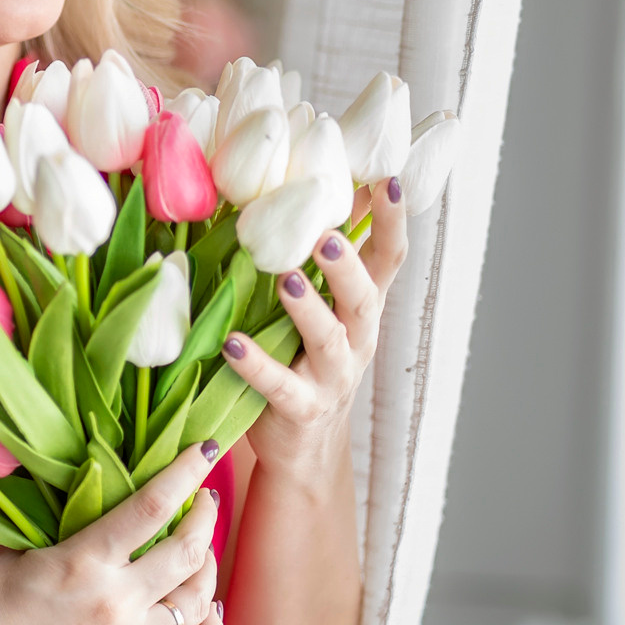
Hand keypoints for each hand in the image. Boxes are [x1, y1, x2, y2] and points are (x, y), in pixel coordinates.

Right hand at [0, 443, 227, 624]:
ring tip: (202, 550)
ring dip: (207, 569)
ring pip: (196, 602)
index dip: (187, 472)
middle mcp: (116, 603)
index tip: (205, 451)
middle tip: (203, 500)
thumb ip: (67, 519)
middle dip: (204, 517)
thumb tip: (96, 481)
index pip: (153, 506)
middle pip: (187, 551)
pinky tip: (211, 613)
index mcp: (85, 561)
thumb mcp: (21, 549)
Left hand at [221, 177, 408, 479]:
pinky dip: (256, 363)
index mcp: (362, 307)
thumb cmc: (305, 356)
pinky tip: (231, 342)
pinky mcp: (301, 409)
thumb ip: (321, 257)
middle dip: (346, 265)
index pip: (389, 257)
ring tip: (286, 279)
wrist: (303, 445)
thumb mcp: (323, 306)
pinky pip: (280, 385)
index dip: (393, 220)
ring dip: (309, 308)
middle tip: (326, 235)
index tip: (389, 178)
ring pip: (329, 340)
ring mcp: (333, 377)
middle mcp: (357, 339)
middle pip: (363, 297)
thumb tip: (312, 183)